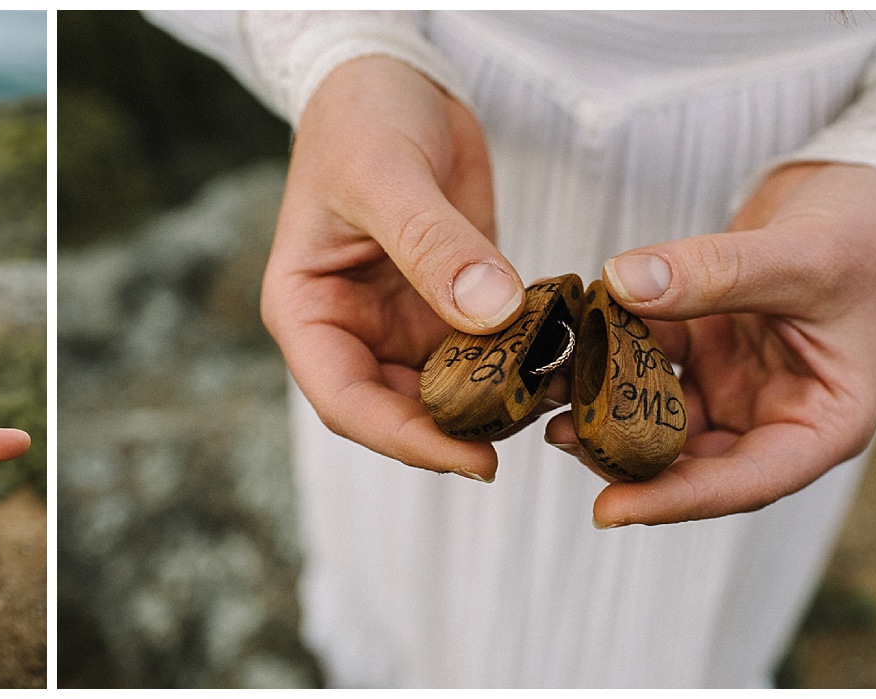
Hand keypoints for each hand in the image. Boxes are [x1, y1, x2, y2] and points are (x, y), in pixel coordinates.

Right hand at [262, 55, 525, 481]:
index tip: (472, 458)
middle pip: (402, 409)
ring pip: (451, 388)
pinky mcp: (452, 306)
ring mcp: (402, 321)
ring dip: (502, 397)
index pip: (346, 401)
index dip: (405, 439)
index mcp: (308, 312)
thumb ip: (434, 244)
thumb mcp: (387, 174)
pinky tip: (567, 355)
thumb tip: (492, 312)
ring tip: (560, 393)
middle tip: (534, 427)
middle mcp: (352, 329)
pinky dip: (524, 357)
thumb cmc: (361, 119)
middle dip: (464, 427)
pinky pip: (488, 348)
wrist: (394, 79)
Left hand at [544, 163, 875, 525]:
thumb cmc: (862, 231)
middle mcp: (776, 418)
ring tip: (550, 391)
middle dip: (624, 453)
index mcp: (824, 425)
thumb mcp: (800, 254)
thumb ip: (715, 272)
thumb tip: (620, 283)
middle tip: (560, 436)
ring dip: (607, 404)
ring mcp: (736, 387)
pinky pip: (650, 361)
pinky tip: (572, 339)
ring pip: (660, 415)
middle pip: (692, 460)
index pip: (745, 482)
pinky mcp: (706, 351)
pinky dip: (613, 351)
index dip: (676, 499)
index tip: (609, 508)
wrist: (864, 189)